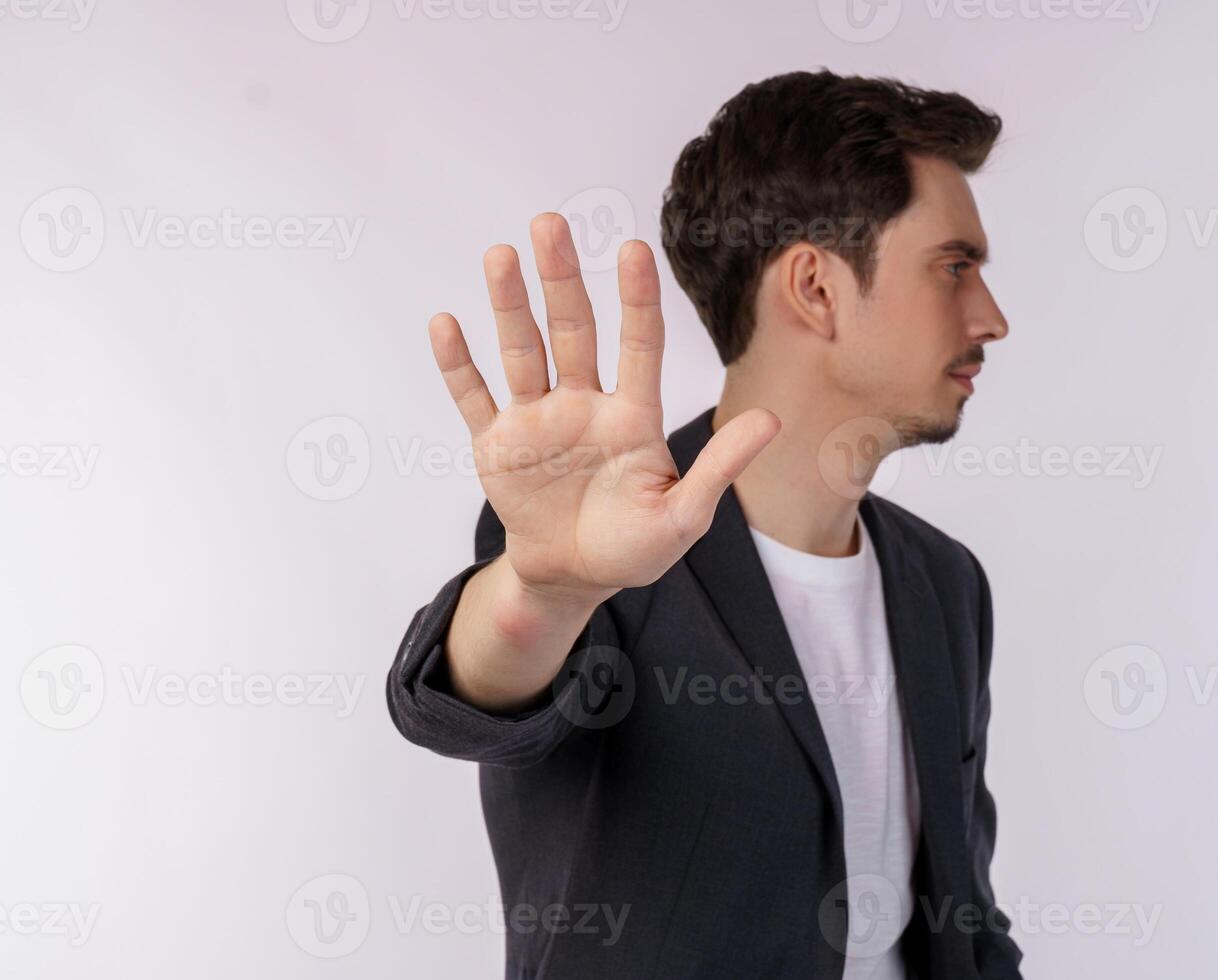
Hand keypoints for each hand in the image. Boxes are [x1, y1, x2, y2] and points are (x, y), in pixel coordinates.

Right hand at [428, 213, 778, 605]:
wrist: (573, 579)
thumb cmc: (634, 547)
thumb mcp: (684, 515)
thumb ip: (721, 466)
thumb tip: (772, 420)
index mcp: (633, 416)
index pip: (639, 344)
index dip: (637, 299)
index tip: (634, 250)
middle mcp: (584, 404)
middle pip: (573, 330)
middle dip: (562, 278)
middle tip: (550, 223)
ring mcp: (537, 419)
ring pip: (522, 351)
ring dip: (509, 305)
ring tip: (500, 256)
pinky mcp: (497, 444)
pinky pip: (474, 397)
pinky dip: (458, 364)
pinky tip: (445, 324)